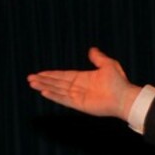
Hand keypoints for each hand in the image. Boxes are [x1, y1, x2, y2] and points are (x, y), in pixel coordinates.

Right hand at [27, 47, 141, 119]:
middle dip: (44, 80)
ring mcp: (78, 96)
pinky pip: (64, 99)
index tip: (39, 73)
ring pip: (57, 91)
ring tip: (32, 83)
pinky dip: (54, 96)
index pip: (63, 76)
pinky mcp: (80, 105)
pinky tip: (44, 92)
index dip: (51, 74)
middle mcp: (79, 87)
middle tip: (29, 78)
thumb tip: (92, 49)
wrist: (125, 97)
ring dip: (45, 86)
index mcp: (83, 78)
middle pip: (57, 83)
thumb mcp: (108, 65)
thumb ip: (98, 58)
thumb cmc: (119, 82)